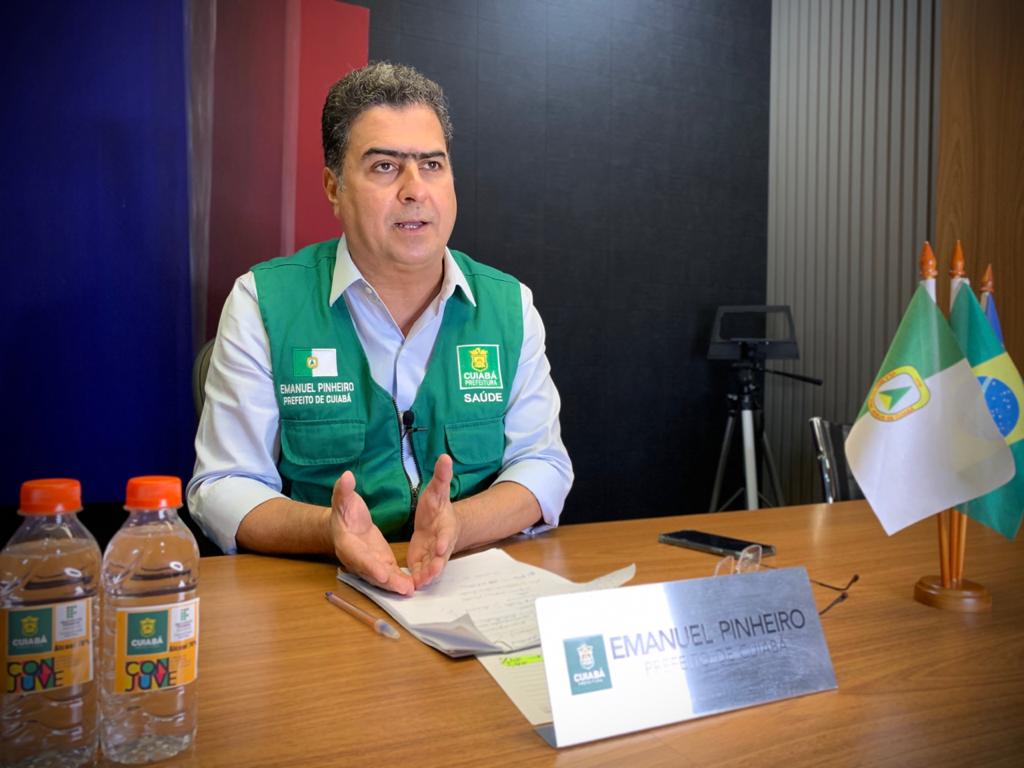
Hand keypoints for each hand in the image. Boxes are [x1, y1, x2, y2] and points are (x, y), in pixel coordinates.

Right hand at [330, 471, 413, 594]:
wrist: (345, 523)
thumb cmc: (344, 510)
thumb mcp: (344, 499)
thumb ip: (344, 491)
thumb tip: (346, 476)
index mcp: (345, 543)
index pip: (357, 556)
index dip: (369, 566)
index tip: (382, 572)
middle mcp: (356, 558)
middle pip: (371, 573)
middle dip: (387, 581)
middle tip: (403, 587)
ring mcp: (368, 563)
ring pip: (381, 577)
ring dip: (395, 585)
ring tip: (410, 590)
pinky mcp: (379, 563)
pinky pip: (388, 574)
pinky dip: (398, 580)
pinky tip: (412, 585)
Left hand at [407, 454, 458, 588]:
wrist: (440, 520)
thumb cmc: (438, 505)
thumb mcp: (437, 490)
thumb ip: (441, 476)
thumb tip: (445, 456)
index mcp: (445, 525)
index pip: (446, 532)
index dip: (443, 539)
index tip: (440, 545)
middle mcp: (441, 542)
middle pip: (441, 555)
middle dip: (436, 564)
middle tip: (431, 572)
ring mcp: (433, 554)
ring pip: (431, 567)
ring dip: (426, 576)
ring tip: (420, 584)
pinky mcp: (423, 561)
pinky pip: (421, 572)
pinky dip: (417, 579)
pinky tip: (409, 586)